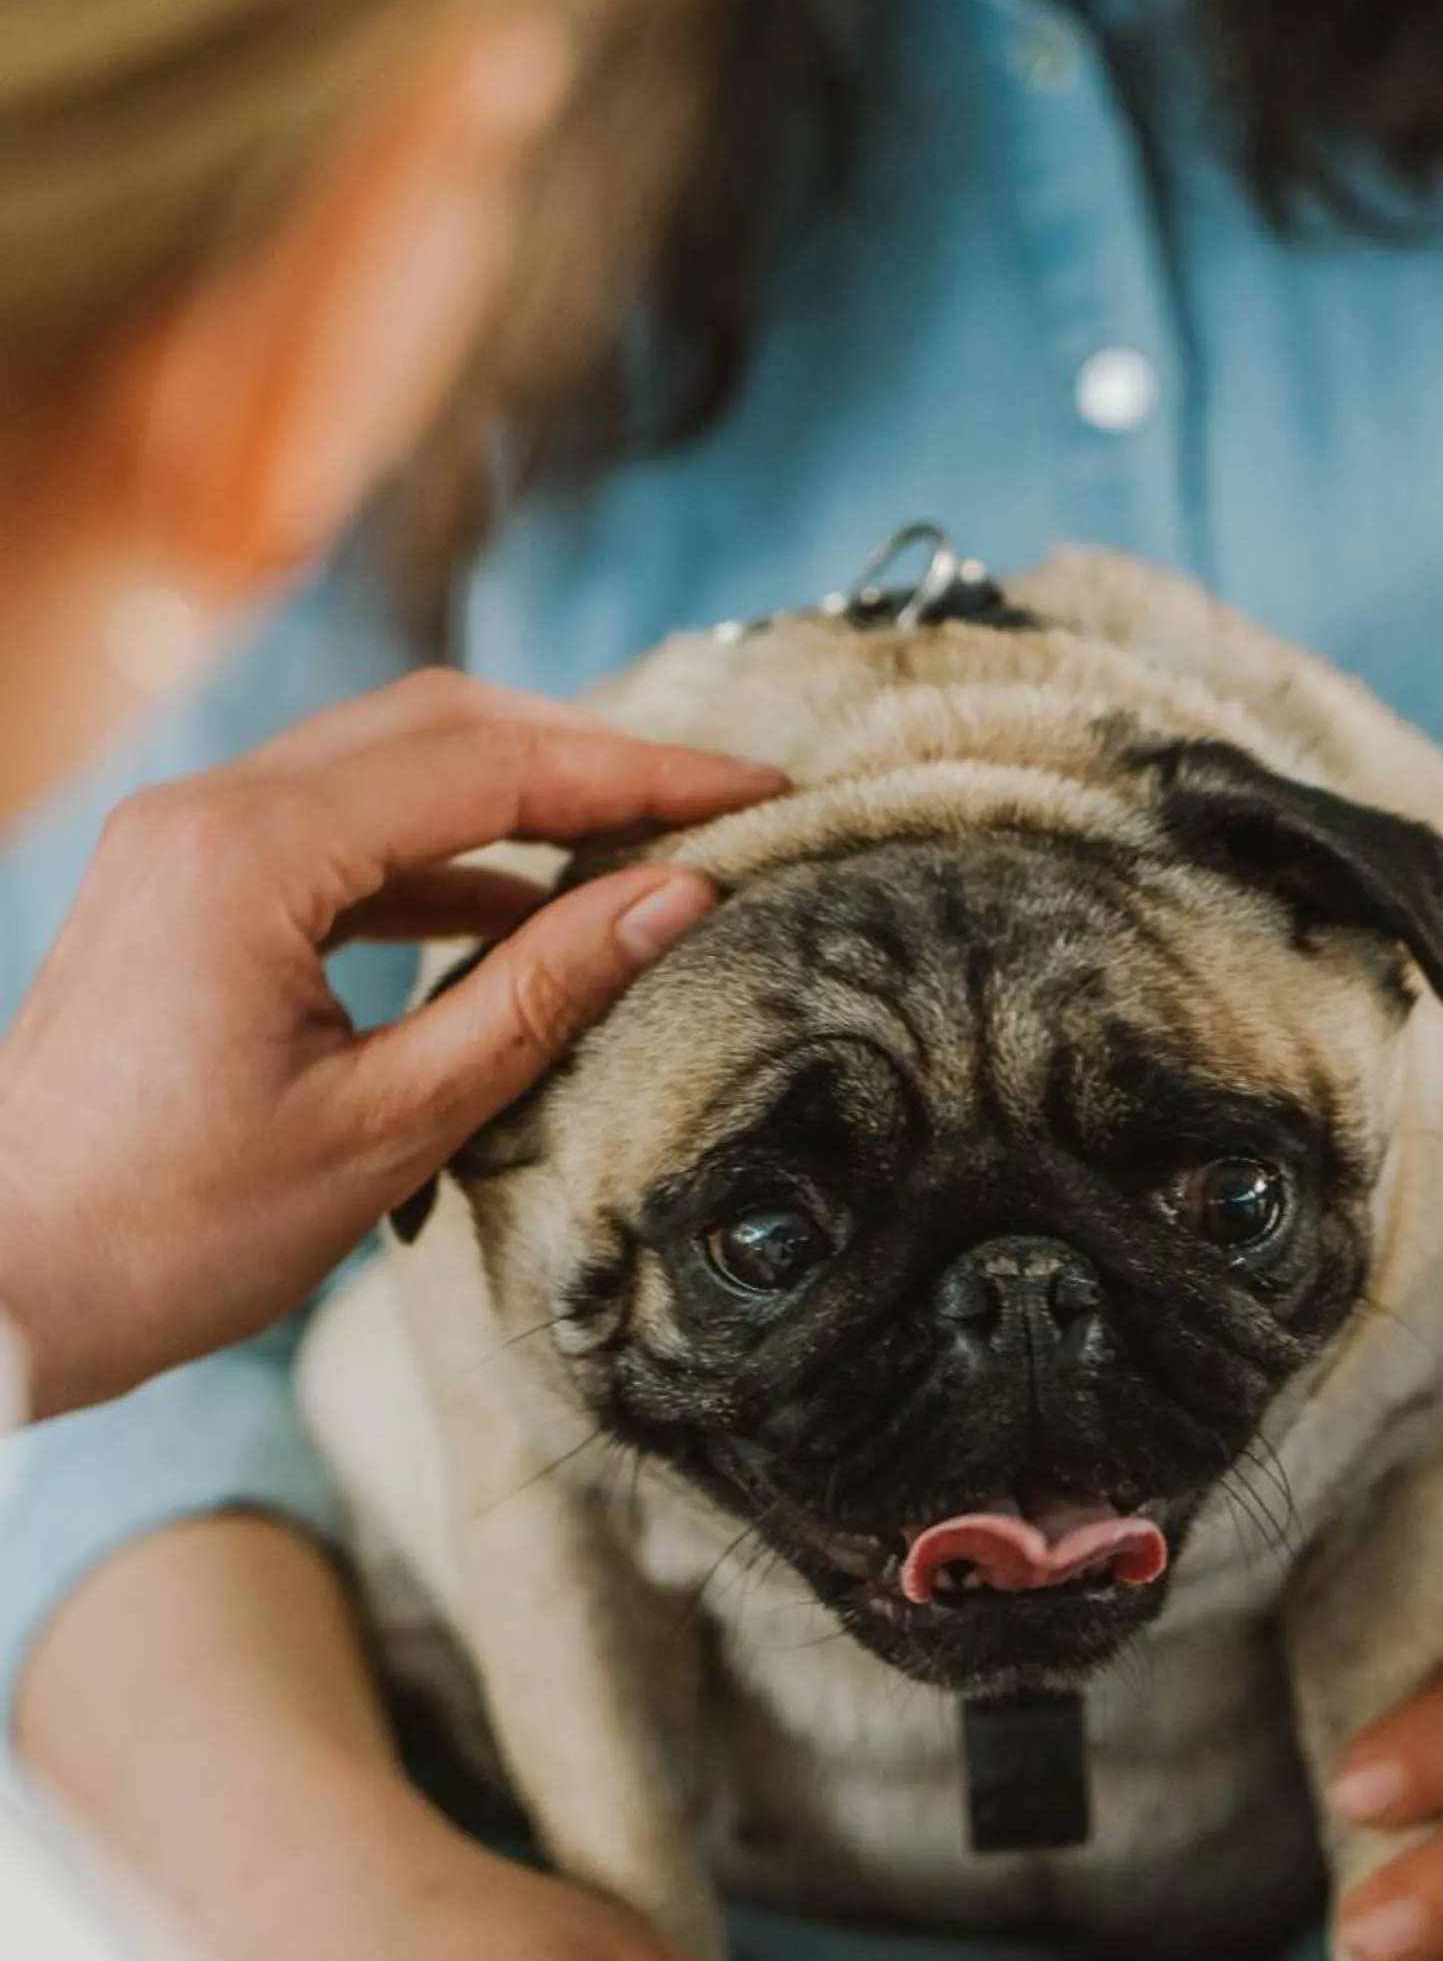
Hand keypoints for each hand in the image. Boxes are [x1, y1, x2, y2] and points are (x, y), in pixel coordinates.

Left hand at [0, 669, 781, 1419]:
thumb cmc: (170, 1235)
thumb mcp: (387, 1127)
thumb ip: (538, 996)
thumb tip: (676, 899)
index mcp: (249, 855)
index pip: (489, 767)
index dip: (639, 775)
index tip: (754, 789)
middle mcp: (206, 812)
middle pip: (441, 726)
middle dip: (590, 755)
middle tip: (716, 800)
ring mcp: (183, 839)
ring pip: (389, 762)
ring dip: (519, 793)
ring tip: (640, 845)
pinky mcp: (181, 883)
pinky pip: (337, 827)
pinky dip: (442, 851)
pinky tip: (521, 907)